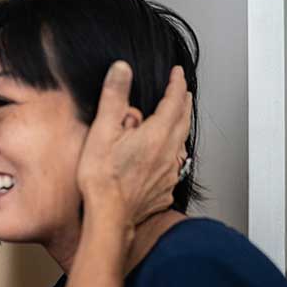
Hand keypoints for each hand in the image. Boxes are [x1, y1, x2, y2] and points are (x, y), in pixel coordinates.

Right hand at [76, 62, 191, 238]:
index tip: (177, 74)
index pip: (174, 101)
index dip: (176, 84)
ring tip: (176, 122)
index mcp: (156, 134)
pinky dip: (172, 155)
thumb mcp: (102, 131)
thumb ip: (114, 98)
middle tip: (182, 93)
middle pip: (183, 121)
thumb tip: (122, 70)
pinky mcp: (164, 190)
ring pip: (181, 144)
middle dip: (184, 104)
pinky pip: (174, 167)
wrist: (109, 216)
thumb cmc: (102, 179)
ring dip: (181, 128)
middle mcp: (168, 153)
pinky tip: (166, 158)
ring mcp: (169, 174)